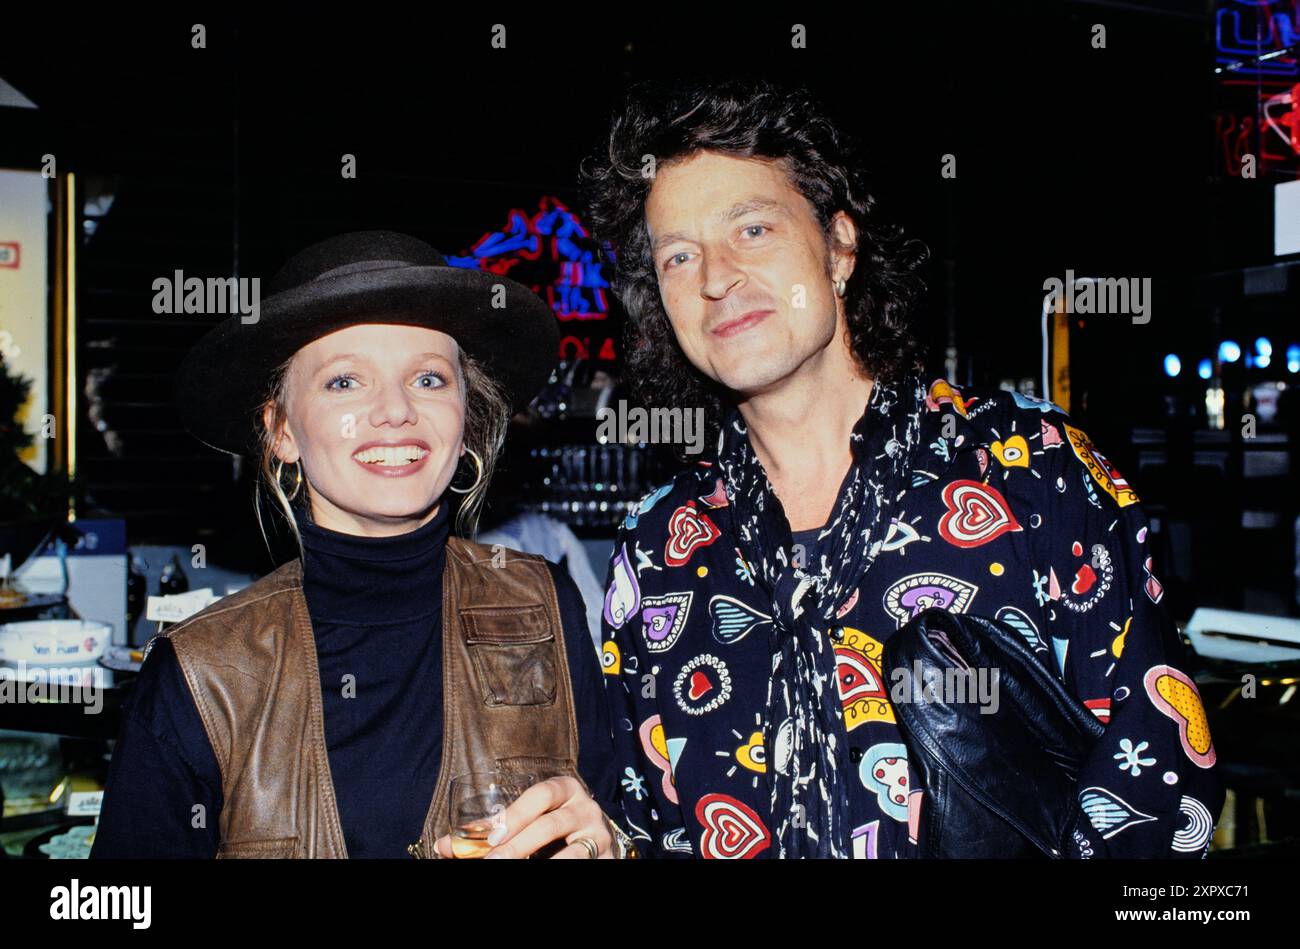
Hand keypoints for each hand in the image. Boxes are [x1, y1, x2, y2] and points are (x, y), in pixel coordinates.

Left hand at [433, 776, 613, 858]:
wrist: (596, 846)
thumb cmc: (552, 832)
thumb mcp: (526, 824)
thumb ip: (489, 833)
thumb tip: (443, 845)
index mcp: (565, 789)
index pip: (540, 794)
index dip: (514, 816)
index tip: (488, 838)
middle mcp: (586, 807)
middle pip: (550, 825)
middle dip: (517, 846)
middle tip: (492, 861)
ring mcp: (599, 834)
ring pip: (569, 852)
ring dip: (537, 863)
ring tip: (509, 869)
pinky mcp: (607, 858)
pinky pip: (581, 865)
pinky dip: (557, 869)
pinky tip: (539, 873)